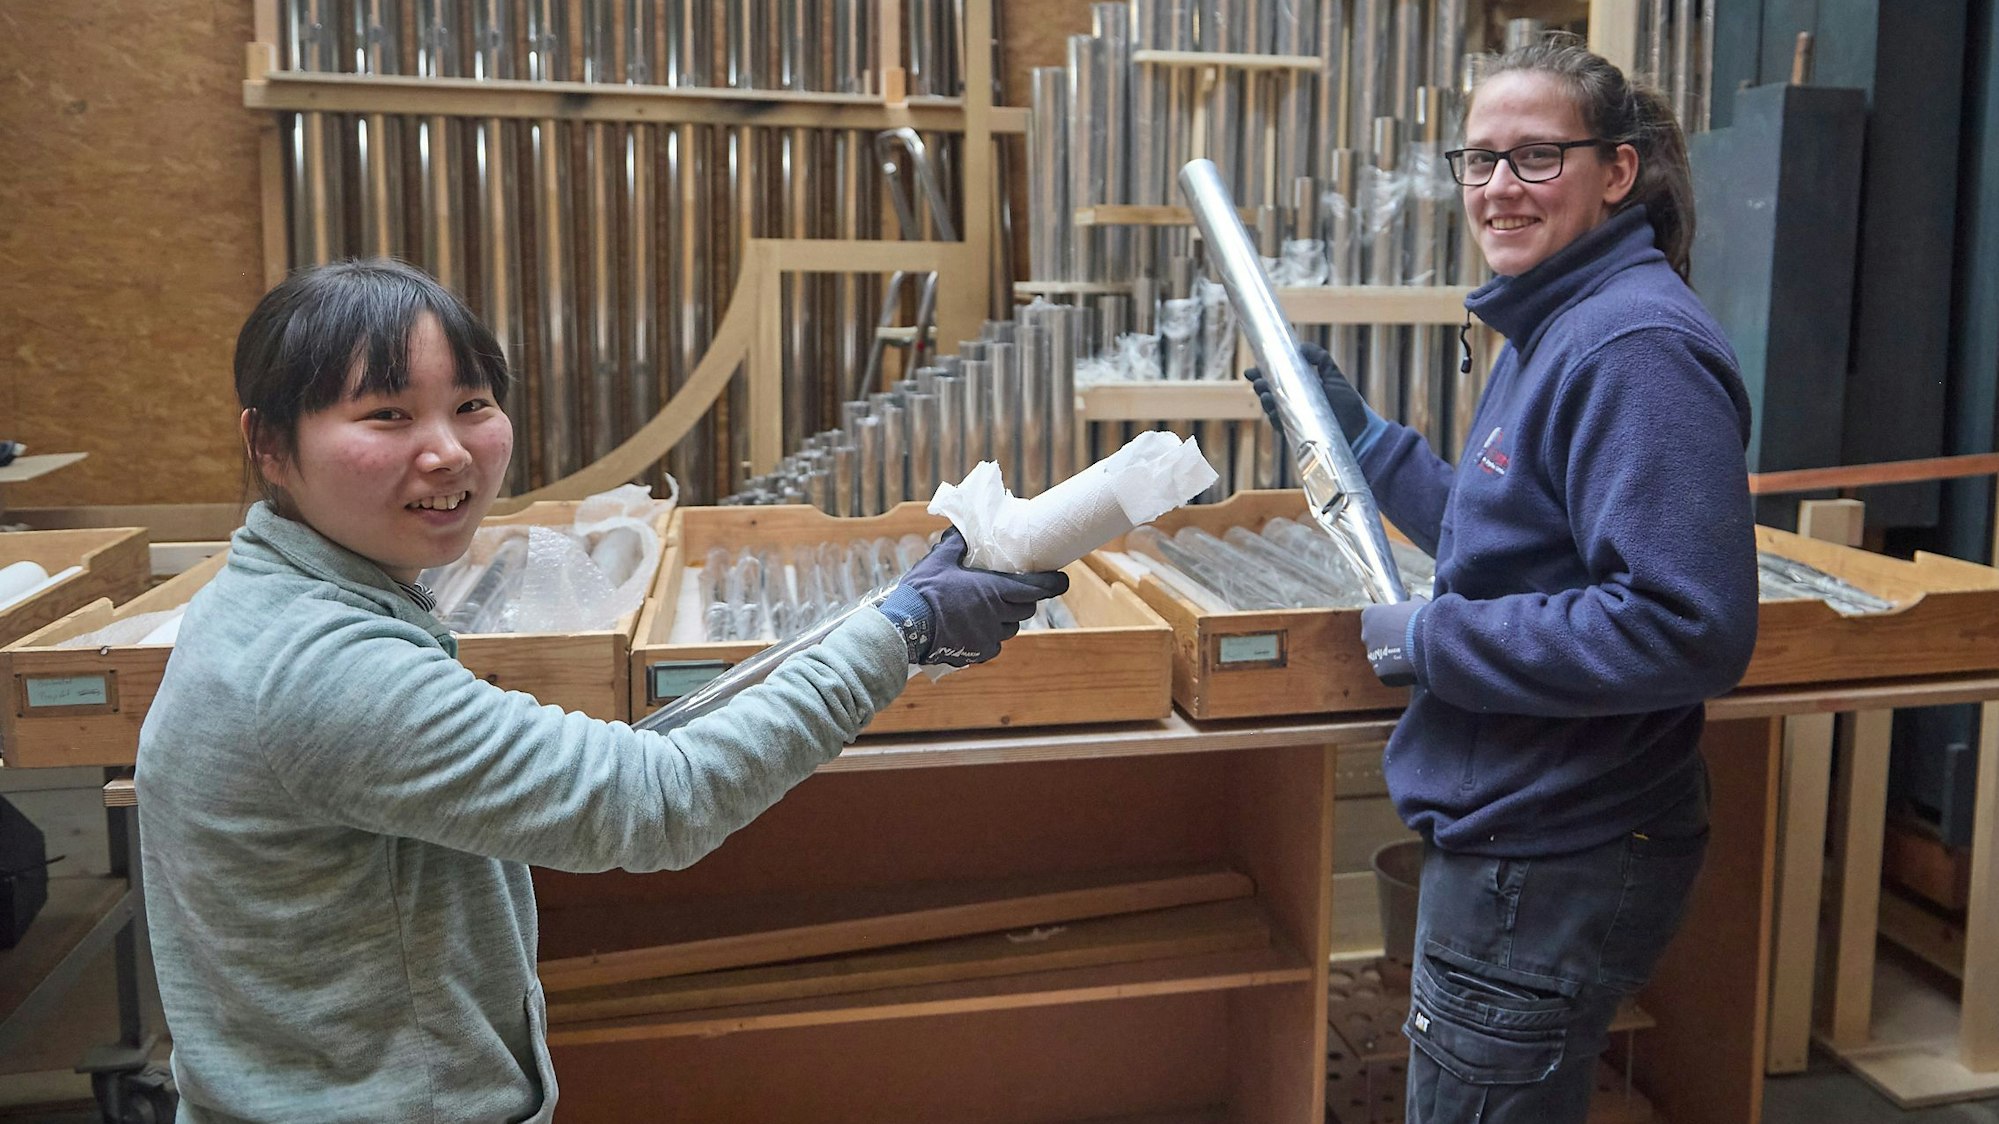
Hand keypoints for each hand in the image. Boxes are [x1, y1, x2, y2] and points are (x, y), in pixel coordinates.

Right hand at [877, 529, 1069, 666]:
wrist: (906, 628)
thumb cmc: (923, 592)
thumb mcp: (938, 561)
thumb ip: (954, 545)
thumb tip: (961, 531)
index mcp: (993, 590)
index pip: (1036, 588)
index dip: (1053, 584)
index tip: (1062, 580)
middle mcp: (997, 615)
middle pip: (1026, 609)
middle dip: (1026, 600)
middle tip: (1017, 592)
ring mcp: (988, 636)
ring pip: (1011, 628)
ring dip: (1007, 619)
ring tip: (990, 611)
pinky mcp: (978, 653)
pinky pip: (994, 645)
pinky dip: (990, 637)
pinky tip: (975, 630)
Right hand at [1243, 342, 1369, 445]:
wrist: (1359, 431)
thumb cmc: (1348, 405)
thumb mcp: (1334, 376)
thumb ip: (1321, 359)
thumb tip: (1301, 346)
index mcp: (1300, 388)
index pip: (1277, 378)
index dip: (1263, 372)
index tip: (1254, 367)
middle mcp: (1294, 403)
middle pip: (1270, 392)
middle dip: (1260, 384)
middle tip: (1256, 377)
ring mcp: (1293, 418)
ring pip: (1272, 407)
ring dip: (1264, 397)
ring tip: (1262, 390)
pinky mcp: (1295, 432)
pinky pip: (1279, 423)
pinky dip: (1272, 414)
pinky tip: (1270, 404)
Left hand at [1360, 599, 1422, 687]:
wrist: (1427, 640)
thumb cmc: (1421, 618)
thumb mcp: (1416, 604)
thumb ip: (1410, 603)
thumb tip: (1414, 599)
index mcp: (1370, 615)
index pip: (1376, 618)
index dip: (1391, 622)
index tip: (1403, 624)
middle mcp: (1366, 635)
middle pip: (1376, 638)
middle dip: (1390, 640)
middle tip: (1408, 641)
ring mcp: (1372, 655)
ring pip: (1382, 656)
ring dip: (1394, 656)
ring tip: (1413, 654)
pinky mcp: (1381, 671)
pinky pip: (1389, 671)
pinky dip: (1399, 671)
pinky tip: (1413, 666)